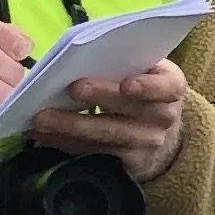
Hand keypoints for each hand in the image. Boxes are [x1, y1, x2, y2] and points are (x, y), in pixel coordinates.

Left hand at [27, 58, 187, 182]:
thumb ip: (127, 59)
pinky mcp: (127, 165)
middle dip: (99, 98)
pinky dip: (65, 143)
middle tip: (72, 89)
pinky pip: (93, 153)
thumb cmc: (143, 88)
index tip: (127, 84)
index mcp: (172, 87)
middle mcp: (164, 117)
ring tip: (42, 117)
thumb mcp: (147, 69)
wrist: (161, 132)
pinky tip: (44, 135)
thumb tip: (84, 50)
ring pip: (107, 135)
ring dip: (71, 126)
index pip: (167, 86)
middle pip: (130, 110)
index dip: (148, 87)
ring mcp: (146, 144)